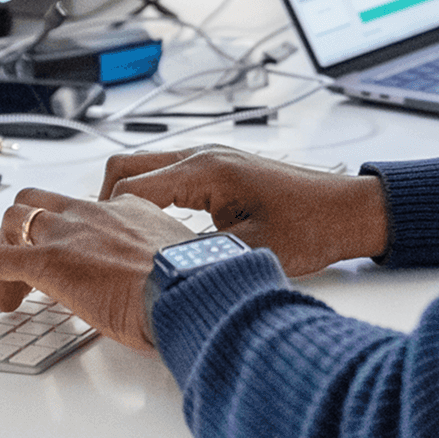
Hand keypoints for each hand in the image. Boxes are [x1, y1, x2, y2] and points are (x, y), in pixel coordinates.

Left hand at [0, 189, 192, 350]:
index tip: (70, 258)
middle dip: (24, 230)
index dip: (68, 233)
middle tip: (26, 268)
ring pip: (12, 221)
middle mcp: (92, 213)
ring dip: (3, 250)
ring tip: (5, 289)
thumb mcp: (177, 262)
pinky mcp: (47, 261)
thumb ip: (160, 263)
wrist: (186, 288)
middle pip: (38, 202)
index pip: (82, 210)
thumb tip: (160, 286)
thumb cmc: (191, 284)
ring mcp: (67, 234)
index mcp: (127, 209)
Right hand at [99, 147, 388, 275]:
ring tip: (116, 241)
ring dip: (125, 200)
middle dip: (102, 202)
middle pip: (126, 167)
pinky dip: (149, 200)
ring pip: (145, 170)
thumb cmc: (311, 225)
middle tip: (93, 242)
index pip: (130, 187)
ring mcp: (210, 160)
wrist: (348, 210)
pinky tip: (152, 234)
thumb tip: (161, 281)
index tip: (90, 248)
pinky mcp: (218, 171)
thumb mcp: (249, 252)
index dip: (104, 219)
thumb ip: (200, 259)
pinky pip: (167, 177)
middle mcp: (202, 156)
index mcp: (206, 170)